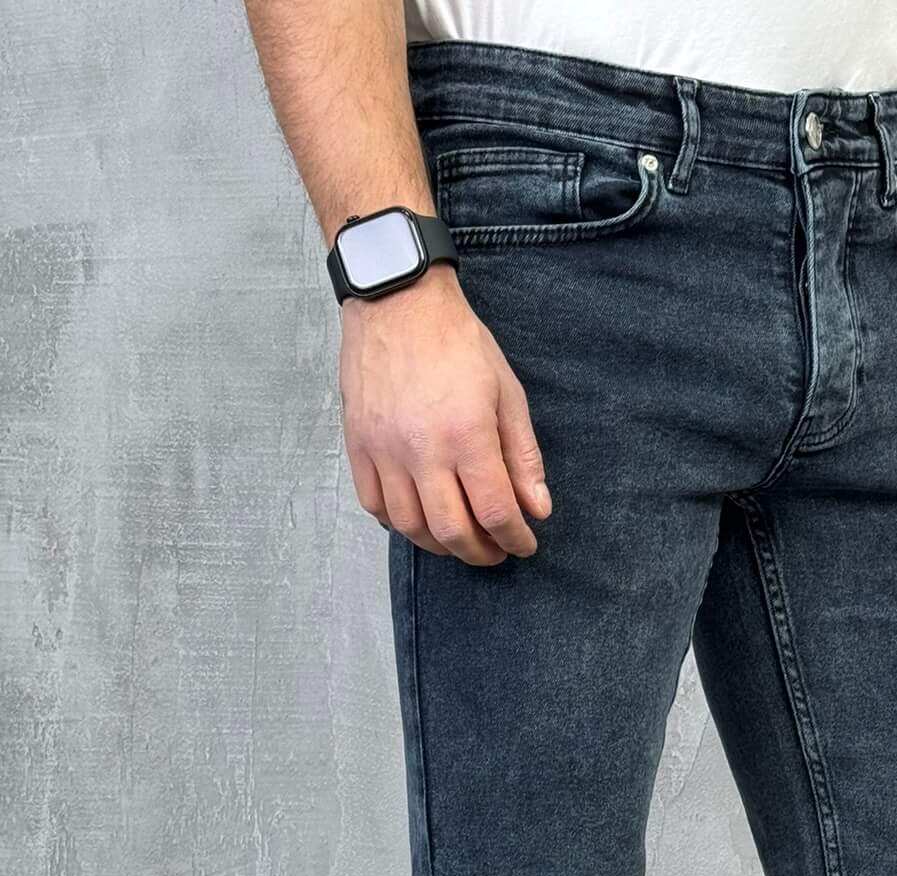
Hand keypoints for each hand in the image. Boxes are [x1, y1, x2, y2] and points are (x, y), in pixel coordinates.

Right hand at [339, 267, 550, 564]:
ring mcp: (384, 450)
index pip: (495, 512)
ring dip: (440, 545)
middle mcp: (422, 449)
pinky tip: (420, 518)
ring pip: (411, 526)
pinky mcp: (359, 444)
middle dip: (480, 552)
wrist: (398, 302)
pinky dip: (399, 523)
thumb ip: (523, 456)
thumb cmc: (456, 342)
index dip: (514, 538)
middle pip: (452, 531)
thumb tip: (538, 508)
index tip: (524, 543)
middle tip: (495, 551)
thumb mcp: (507, 393)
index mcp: (466, 435)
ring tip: (460, 539)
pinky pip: (374, 504)